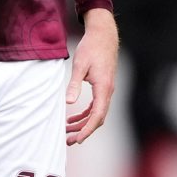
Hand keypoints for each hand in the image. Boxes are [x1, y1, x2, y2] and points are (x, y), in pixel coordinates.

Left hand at [65, 8, 118, 144]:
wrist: (103, 35)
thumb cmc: (91, 48)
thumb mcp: (80, 65)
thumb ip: (74, 84)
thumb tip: (69, 103)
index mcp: (103, 88)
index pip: (97, 115)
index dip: (87, 130)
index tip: (77, 139)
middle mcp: (108, 91)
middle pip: (98, 118)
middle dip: (84, 131)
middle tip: (69, 141)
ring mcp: (107, 89)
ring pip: (97, 113)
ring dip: (84, 124)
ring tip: (68, 132)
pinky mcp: (103, 86)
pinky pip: (96, 106)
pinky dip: (86, 114)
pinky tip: (73, 118)